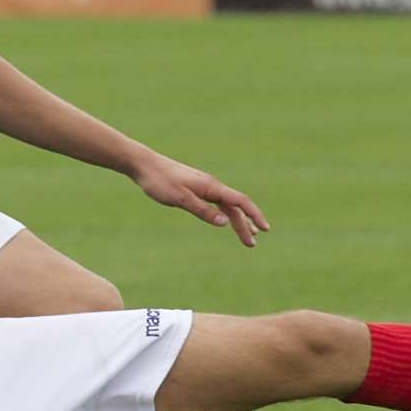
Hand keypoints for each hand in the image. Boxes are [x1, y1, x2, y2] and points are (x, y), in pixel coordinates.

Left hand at [131, 155, 270, 247]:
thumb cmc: (160, 181)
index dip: (254, 215)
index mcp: (211, 187)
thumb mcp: (180, 199)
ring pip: (226, 206)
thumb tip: (225, 223)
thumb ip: (203, 211)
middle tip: (252, 245)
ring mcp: (205, 188)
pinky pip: (217, 203)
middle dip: (246, 225)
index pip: (240, 201)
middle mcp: (212, 186)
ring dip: (237, 221)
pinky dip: (224, 214)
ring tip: (247, 237)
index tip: (264, 229)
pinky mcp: (196, 189)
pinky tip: (226, 221)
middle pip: (235, 207)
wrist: (145, 165)